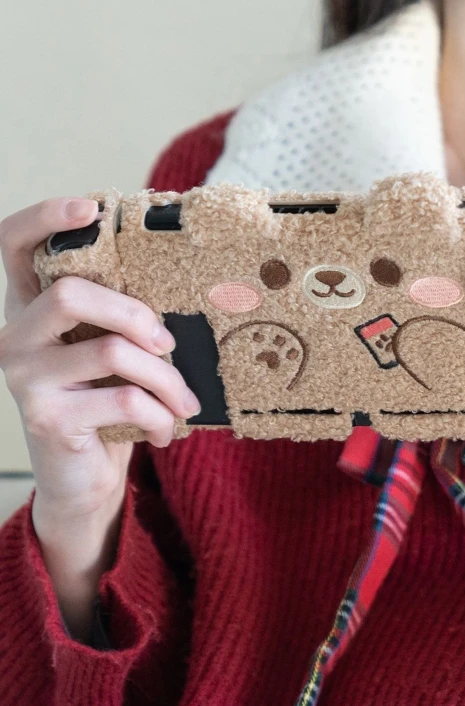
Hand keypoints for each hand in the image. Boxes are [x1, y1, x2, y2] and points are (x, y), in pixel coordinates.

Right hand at [0, 197, 200, 525]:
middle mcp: (16, 336)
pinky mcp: (47, 418)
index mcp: (33, 310)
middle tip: (169, 344)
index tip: (91, 207)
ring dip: (165, 379)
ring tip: (184, 401)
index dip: (45, 218)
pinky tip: (167, 430)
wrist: (84, 477)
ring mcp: (25, 378)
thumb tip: (186, 299)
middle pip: (70, 294)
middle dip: (137, 315)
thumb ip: (122, 323)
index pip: (14, 246)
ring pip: (111, 351)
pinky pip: (123, 400)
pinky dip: (160, 415)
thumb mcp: (112, 359)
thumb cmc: (105, 406)